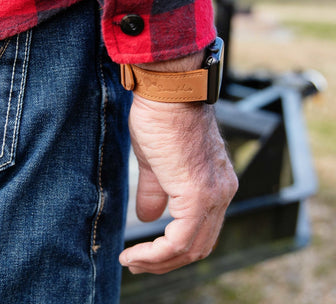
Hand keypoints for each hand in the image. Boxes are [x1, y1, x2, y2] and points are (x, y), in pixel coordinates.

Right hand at [119, 94, 237, 273]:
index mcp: (215, 182)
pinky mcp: (197, 194)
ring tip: (132, 261)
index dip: (172, 246)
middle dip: (166, 261)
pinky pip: (179, 241)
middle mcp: (222, 191)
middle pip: (200, 245)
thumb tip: (149, 217)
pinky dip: (156, 254)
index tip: (144, 252)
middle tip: (136, 262)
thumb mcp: (157, 163)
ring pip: (192, 248)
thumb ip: (157, 192)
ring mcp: (213, 194)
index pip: (201, 229)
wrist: (168, 92)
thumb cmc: (162, 118)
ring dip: (159, 262)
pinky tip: (134, 254)